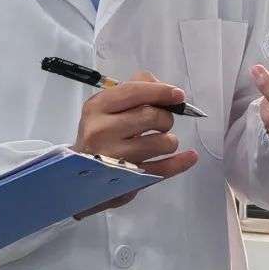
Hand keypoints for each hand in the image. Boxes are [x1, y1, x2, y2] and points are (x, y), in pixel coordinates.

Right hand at [72, 71, 198, 216]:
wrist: (78, 174)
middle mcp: (102, 131)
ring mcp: (114, 157)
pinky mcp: (127, 179)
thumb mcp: (105, 107)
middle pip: (151, 116)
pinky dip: (180, 162)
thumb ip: (133, 90)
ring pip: (161, 142)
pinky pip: (162, 169)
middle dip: (165, 117)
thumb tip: (165, 90)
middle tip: (161, 122)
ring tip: (161, 141)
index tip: (177, 94)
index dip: (161, 91)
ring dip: (169, 140)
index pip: (134, 92)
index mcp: (97, 107)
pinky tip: (190, 156)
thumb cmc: (98, 133)